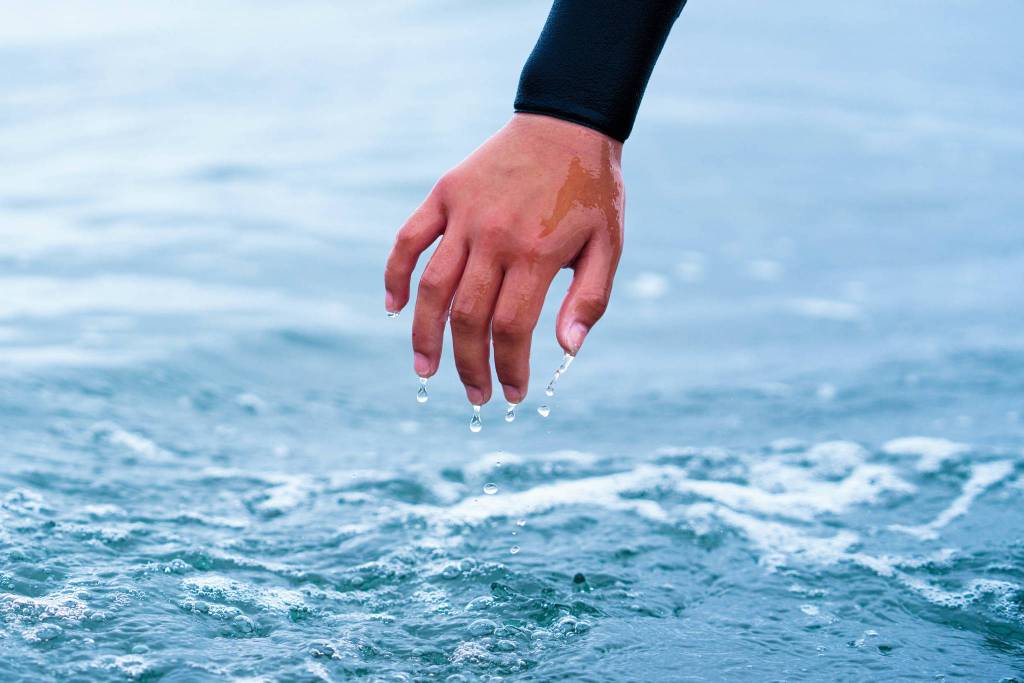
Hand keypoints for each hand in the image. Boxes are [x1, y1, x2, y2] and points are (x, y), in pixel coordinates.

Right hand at [384, 113, 623, 405]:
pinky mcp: (444, 195)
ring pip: (433, 288)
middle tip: (475, 396)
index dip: (508, 368)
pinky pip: (408, 241)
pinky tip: (394, 309)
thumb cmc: (592, 191)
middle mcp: (494, 237)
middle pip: (468, 317)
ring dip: (425, 336)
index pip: (511, 328)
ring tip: (425, 371)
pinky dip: (396, 275)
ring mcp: (464, 215)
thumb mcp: (608, 244)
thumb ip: (590, 298)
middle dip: (469, 365)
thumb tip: (567, 349)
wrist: (566, 123)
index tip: (511, 394)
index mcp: (536, 253)